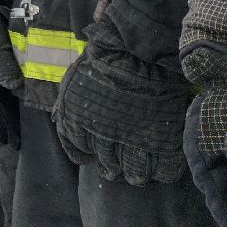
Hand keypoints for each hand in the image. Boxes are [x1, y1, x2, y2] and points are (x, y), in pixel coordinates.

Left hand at [52, 25, 191, 184]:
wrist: (136, 52)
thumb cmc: (103, 61)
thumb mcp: (73, 82)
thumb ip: (67, 106)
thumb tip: (61, 121)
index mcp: (77, 123)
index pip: (77, 152)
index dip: (87, 155)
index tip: (94, 155)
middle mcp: (101, 137)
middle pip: (108, 166)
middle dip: (115, 168)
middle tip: (122, 166)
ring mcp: (132, 140)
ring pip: (135, 173)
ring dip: (138, 174)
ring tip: (142, 173)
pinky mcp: (162, 140)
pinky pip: (165, 169)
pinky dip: (165, 172)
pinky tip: (164, 169)